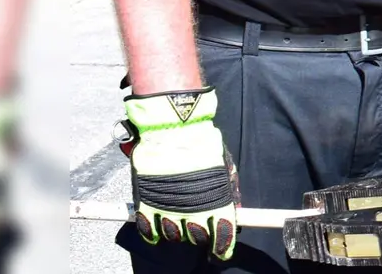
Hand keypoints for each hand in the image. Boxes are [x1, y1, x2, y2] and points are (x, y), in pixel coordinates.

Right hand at [117, 87, 237, 259]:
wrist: (174, 129)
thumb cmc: (202, 145)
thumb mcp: (224, 168)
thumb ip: (228, 192)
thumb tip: (234, 212)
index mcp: (216, 202)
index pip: (222, 236)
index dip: (221, 248)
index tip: (219, 253)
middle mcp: (193, 211)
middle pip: (196, 237)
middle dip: (199, 234)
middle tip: (198, 224)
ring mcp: (168, 208)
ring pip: (173, 234)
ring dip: (177, 230)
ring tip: (178, 217)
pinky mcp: (147, 204)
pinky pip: (149, 229)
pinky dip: (153, 232)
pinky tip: (157, 230)